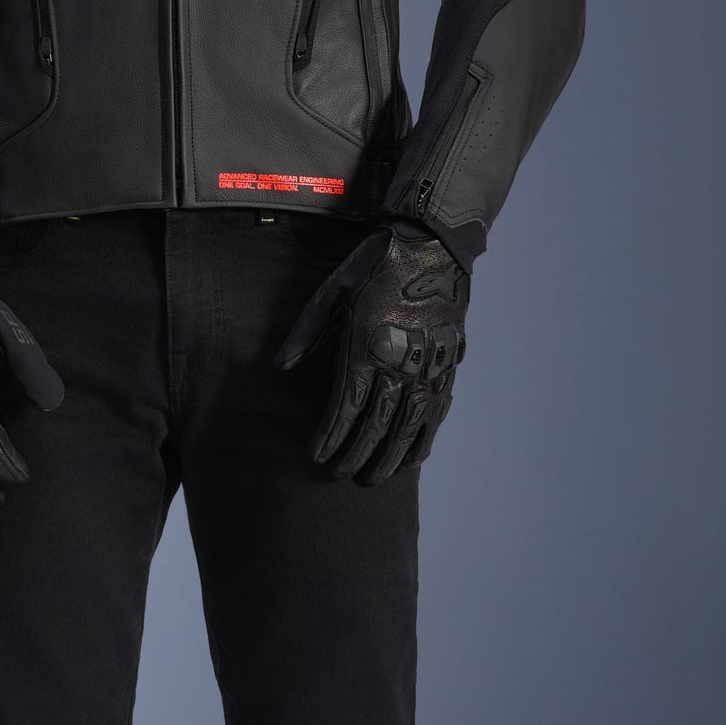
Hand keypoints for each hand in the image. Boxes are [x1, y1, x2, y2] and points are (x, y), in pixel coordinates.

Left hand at [275, 224, 467, 482]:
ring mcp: (427, 368)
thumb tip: (279, 366)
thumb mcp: (333, 291)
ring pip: (408, 426)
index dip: (331, 436)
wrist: (433, 246)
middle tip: (341, 476)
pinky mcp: (446, 366)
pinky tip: (414, 458)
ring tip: (376, 479)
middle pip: (376, 424)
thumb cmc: (376, 266)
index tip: (318, 457)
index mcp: (367, 347)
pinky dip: (424, 439)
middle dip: (356, 454)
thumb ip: (306, 331)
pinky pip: (436, 412)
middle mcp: (399, 364)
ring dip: (391, 457)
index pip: (346, 407)